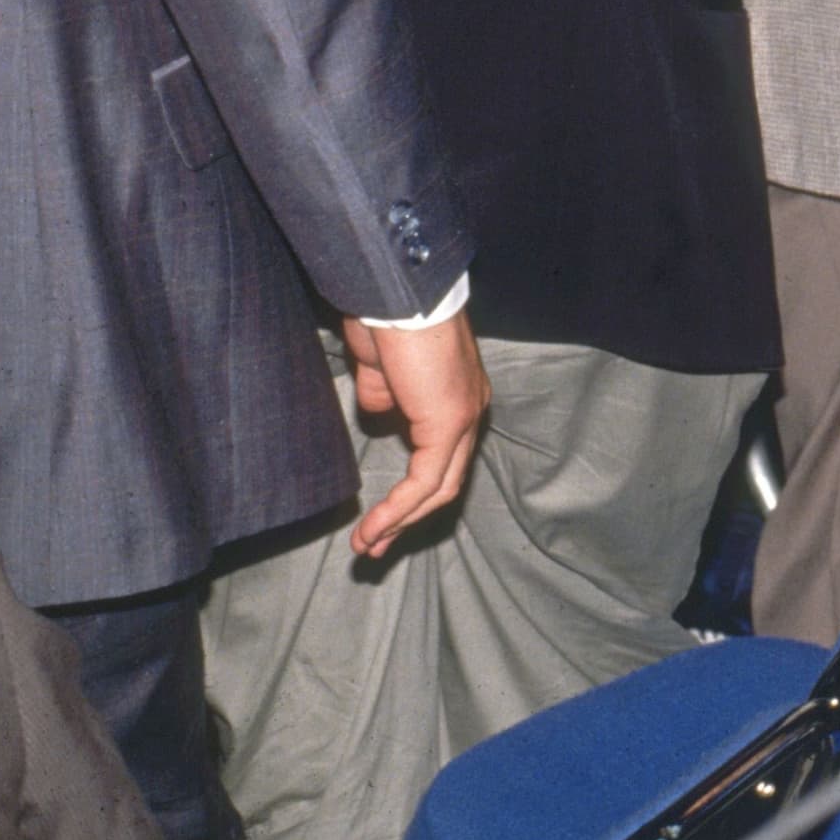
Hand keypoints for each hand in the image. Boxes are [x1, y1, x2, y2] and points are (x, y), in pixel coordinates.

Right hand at [340, 312, 489, 557]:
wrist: (396, 293)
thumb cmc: (386, 319)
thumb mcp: (380, 367)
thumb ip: (384, 395)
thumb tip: (380, 414)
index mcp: (458, 394)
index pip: (443, 457)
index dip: (413, 494)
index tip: (381, 520)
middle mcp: (471, 408)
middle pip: (447, 480)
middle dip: (409, 518)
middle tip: (376, 545)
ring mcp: (466, 415)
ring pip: (439, 486)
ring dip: (400, 521)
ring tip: (368, 547)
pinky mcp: (451, 421)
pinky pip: (425, 479)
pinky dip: (398, 509)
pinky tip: (374, 529)